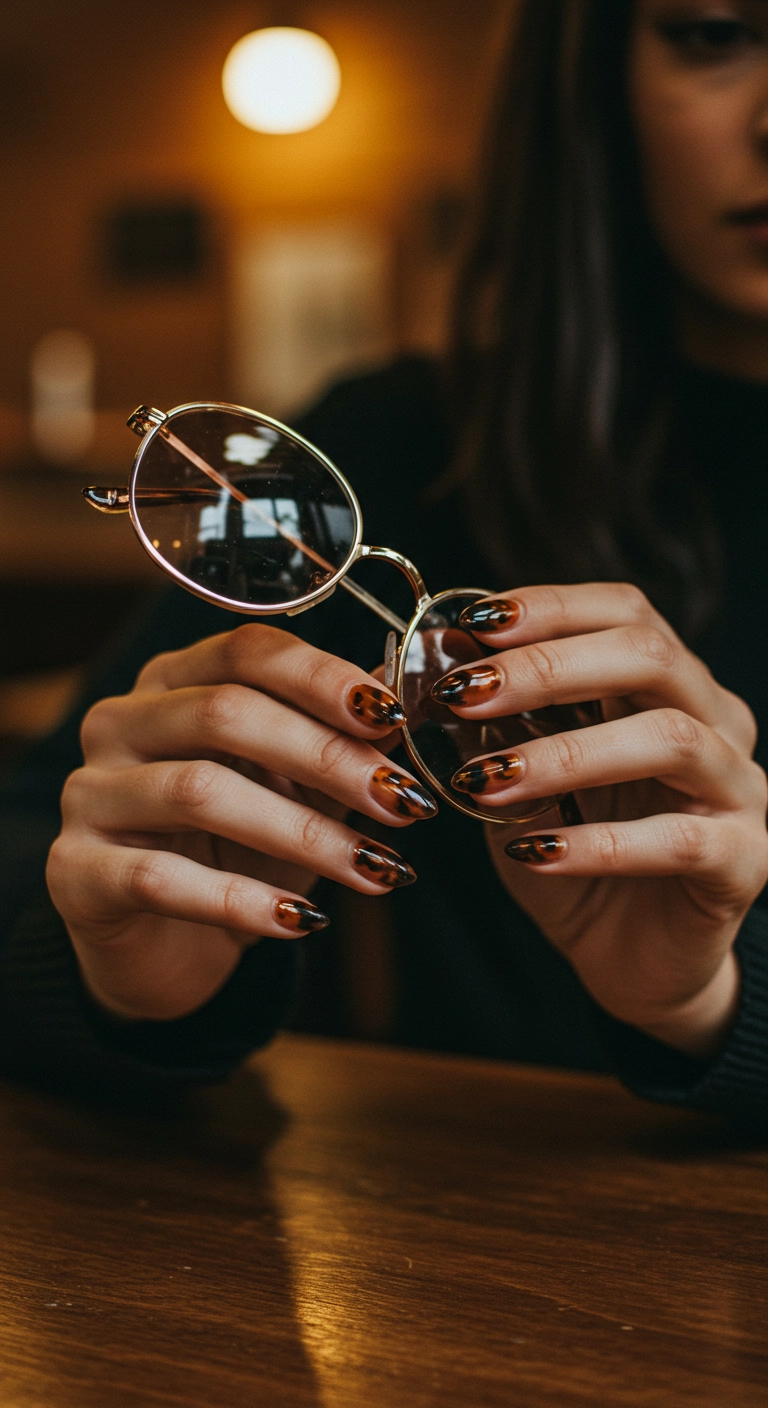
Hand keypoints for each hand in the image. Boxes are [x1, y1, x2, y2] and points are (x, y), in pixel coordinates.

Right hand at [47, 624, 435, 1021]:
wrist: (162, 945)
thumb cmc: (234, 850)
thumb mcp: (295, 791)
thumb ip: (337, 746)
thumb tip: (403, 709)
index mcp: (173, 682)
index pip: (246, 652)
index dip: (322, 679)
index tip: (391, 717)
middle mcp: (120, 723)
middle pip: (224, 713)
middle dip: (327, 756)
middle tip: (403, 801)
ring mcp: (89, 794)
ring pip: (199, 791)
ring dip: (303, 833)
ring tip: (375, 868)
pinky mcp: (75, 870)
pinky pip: (160, 877)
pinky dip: (240, 900)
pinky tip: (301, 920)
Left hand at [434, 584, 767, 1059]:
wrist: (633, 960)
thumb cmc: (577, 855)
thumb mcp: (521, 780)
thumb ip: (493, 727)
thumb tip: (424, 670)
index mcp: (670, 685)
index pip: (625, 612)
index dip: (551, 607)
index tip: (473, 624)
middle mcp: (717, 722)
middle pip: (651, 657)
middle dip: (549, 668)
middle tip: (467, 693)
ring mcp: (740, 790)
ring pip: (670, 740)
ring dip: (566, 754)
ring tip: (486, 779)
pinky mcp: (744, 861)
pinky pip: (677, 840)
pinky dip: (599, 843)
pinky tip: (534, 851)